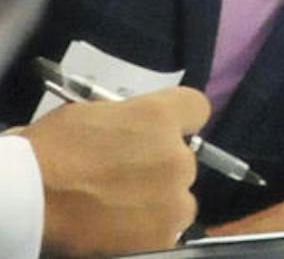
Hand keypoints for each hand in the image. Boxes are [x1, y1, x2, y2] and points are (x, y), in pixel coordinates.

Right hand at [20, 86, 207, 256]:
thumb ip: (120, 122)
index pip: (195, 108)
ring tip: (119, 212)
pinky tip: (117, 233)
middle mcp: (177, 156)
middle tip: (123, 181)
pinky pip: (166, 233)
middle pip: (183, 160)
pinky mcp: (164, 236)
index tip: (160, 134)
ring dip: (157, 205)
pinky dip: (146, 235)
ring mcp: (174, 199)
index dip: (179, 121)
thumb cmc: (48, 152)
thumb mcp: (87, 116)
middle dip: (159, 169)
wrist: (27, 199)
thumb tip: (121, 132)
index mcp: (160, 117)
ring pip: (178, 201)